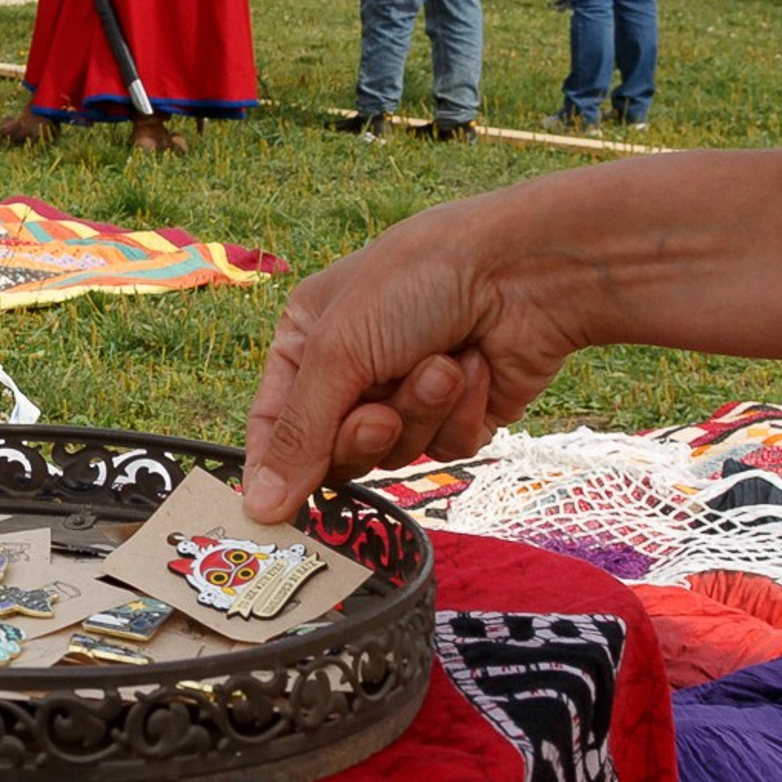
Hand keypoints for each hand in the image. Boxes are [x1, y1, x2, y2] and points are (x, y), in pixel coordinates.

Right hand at [238, 193, 583, 523]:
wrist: (523, 271)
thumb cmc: (416, 283)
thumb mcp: (338, 350)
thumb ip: (298, 434)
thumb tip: (258, 506)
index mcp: (308, 339)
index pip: (275, 422)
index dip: (277, 465)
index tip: (274, 510)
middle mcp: (355, 368)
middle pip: (336, 450)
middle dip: (364, 433)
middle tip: (380, 414)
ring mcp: (411, 392)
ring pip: (396, 453)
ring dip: (420, 412)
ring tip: (443, 365)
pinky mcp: (463, 413)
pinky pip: (446, 448)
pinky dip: (461, 414)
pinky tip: (476, 367)